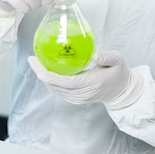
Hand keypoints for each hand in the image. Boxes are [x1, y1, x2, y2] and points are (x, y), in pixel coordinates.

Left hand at [27, 50, 143, 106]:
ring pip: (55, 90)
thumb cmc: (119, 73)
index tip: (38, 65)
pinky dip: (50, 81)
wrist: (122, 91)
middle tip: (32, 59)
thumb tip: (94, 54)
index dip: (49, 75)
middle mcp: (82, 94)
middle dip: (41, 74)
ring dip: (43, 78)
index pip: (65, 82)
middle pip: (56, 86)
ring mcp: (78, 98)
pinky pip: (59, 91)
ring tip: (36, 62)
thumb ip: (107, 56)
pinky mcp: (76, 99)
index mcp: (90, 84)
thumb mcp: (118, 60)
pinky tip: (46, 69)